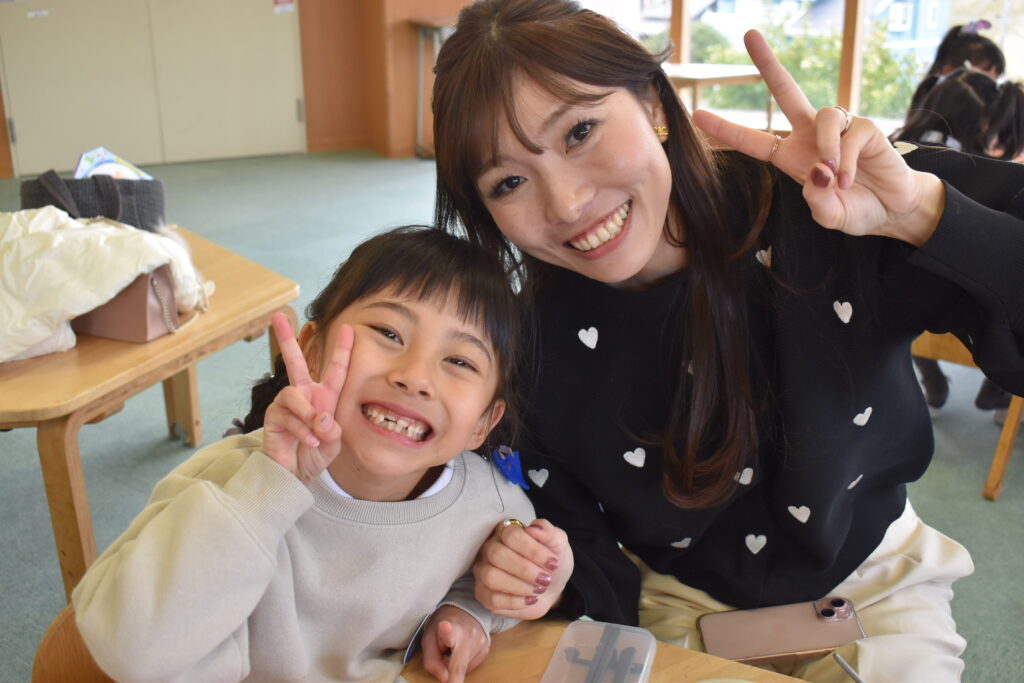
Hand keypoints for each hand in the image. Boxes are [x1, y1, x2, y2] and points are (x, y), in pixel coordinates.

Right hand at [262, 312, 353, 483]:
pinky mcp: (273, 416)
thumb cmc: (316, 453)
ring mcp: (287, 404)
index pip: (336, 369)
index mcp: (325, 396)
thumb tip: (321, 418)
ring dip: (307, 415)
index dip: (342, 349)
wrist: (296, 475)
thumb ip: (332, 430)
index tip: (349, 328)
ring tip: (316, 434)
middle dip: (286, 337)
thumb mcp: (333, 442)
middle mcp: (304, 394)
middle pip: (294, 360)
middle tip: (277, 315)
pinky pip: (288, 415)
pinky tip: (309, 442)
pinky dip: (302, 430)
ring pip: (293, 394)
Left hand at [420, 606, 489, 682]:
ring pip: (463, 668)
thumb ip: (431, 660)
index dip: (447, 632)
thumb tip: (444, 679)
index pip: (449, 632)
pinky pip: (470, 666)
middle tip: (449, 675)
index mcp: (452, 628)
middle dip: (453, 677)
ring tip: (452, 648)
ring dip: (454, 665)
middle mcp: (470, 635)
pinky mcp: (486, 650)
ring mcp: (481, 642)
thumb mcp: (429, 638)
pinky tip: (460, 650)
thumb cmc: (443, 624)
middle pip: (458, 665)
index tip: (445, 627)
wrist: (465, 611)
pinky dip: (462, 663)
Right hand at [473, 519, 573, 619]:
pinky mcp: (484, 594)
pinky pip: (492, 599)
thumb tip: (534, 528)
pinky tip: (530, 599)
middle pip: (497, 555)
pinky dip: (515, 602)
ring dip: (519, 586)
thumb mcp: (558, 545)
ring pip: (491, 577)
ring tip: (539, 590)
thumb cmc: (550, 562)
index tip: (553, 562)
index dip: (533, 550)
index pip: (511, 535)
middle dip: (525, 570)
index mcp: (506, 531)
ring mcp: (484, 571)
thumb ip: (549, 533)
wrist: (551, 587)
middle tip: (546, 579)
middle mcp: (490, 548)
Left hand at [691, 29, 944, 245]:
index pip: (754, 140)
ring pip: (823, 115)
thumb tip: (819, 173)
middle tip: (750, 35)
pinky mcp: (866, 128)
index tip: (698, 114)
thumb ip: (819, 202)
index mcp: (791, 156)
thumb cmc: (857, 209)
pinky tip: (851, 177)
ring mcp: (839, 129)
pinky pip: (850, 135)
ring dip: (826, 147)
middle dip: (768, 63)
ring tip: (837, 178)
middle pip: (786, 91)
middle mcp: (811, 135)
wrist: (893, 210)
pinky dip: (848, 160)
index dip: (726, 129)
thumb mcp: (831, 216)